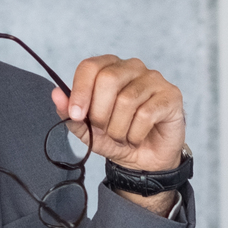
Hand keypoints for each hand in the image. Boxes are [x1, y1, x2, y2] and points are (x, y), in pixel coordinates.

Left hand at [62, 54, 188, 207]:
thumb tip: (56, 94)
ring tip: (122, 136)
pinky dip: (136, 133)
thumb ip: (71, 113)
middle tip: (103, 130)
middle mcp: (132, 67)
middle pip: (108, 79)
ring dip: (118, 128)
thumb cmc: (117, 137)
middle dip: (100, 113)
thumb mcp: (87, 129)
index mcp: (109, 68)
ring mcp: (154, 79)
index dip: (80, 91)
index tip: (77, 114)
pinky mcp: (171, 95)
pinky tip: (137, 137)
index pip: (90, 66)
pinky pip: (146, 114)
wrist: (144, 160)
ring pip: (127, 100)